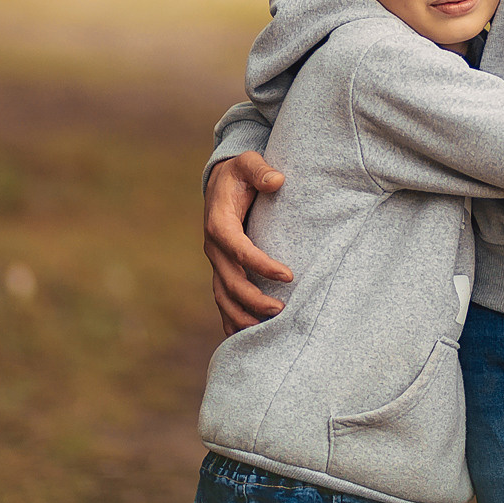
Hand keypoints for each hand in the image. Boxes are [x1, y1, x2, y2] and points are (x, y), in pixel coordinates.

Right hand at [205, 152, 292, 334]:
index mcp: (219, 223)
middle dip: (254, 300)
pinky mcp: (221, 270)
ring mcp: (216, 262)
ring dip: (243, 316)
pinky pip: (223, 301)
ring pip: (223, 298)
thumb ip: (260, 170)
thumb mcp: (247, 163)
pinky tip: (247, 340)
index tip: (289, 276)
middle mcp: (214, 247)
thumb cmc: (239, 173)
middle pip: (230, 282)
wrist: (221, 182)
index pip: (240, 251)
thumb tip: (277, 180)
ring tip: (268, 330)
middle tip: (282, 311)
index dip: (262, 265)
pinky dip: (232, 320)